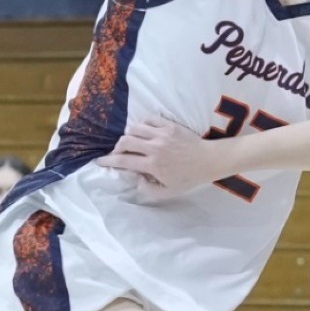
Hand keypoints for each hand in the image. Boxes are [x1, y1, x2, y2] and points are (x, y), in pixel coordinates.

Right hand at [97, 117, 222, 196]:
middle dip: (117, 148)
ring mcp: (162, 134)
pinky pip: (149, 119)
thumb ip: (148, 189)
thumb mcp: (168, 192)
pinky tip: (144, 132)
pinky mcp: (169, 125)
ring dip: (129, 135)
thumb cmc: (189, 178)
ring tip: (132, 143)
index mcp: (153, 165)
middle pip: (125, 141)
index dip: (108, 161)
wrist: (209, 161)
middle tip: (119, 153)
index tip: (100, 161)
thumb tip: (134, 178)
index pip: (123, 160)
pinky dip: (142, 125)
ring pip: (134, 128)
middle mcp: (154, 147)